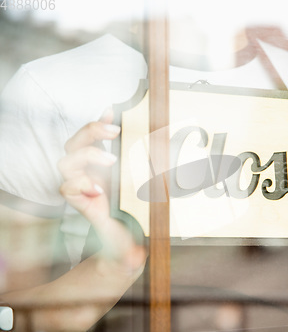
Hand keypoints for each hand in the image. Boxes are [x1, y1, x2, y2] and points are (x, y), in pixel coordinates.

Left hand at [57, 109, 145, 272]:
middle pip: (68, 162)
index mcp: (85, 205)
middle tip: (109, 156)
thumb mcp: (123, 252)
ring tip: (113, 129)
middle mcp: (83, 186)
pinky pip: (93, 139)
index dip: (80, 185)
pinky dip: (100, 124)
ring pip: (76, 146)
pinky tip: (111, 112)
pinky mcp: (101, 163)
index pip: (68, 189)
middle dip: (86, 154)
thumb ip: (127, 255)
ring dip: (91, 133)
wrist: (117, 241)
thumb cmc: (119, 244)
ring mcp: (90, 172)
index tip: (100, 190)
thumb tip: (135, 258)